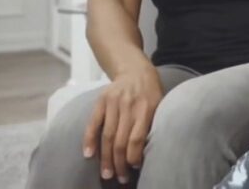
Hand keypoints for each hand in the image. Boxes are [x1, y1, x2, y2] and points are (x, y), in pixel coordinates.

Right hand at [83, 65, 162, 184]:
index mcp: (147, 107)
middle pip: (120, 140)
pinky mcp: (101, 100)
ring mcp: (113, 102)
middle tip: (120, 178)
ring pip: (107, 136)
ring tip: (107, 174)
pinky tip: (89, 155)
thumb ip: (152, 124)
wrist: (135, 69)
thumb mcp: (160, 104)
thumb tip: (148, 152)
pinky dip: (89, 140)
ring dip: (106, 158)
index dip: (134, 156)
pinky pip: (93, 123)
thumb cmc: (151, 92)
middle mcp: (129, 105)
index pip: (137, 138)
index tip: (134, 167)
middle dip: (119, 163)